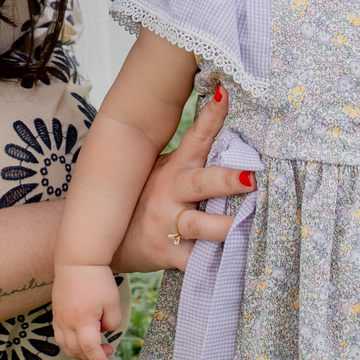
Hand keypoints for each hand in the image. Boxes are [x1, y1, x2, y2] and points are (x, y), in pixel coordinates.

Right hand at [53, 263, 123, 359]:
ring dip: (79, 353)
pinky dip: (70, 343)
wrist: (78, 260)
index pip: (90, 350)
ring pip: (65, 346)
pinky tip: (81, 337)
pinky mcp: (56, 312)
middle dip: (92, 357)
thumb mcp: (112, 302)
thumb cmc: (98, 279)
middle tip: (108, 350)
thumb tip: (102, 331)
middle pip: (76, 351)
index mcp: (82, 321)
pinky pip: (59, 336)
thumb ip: (112, 323)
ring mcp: (58, 318)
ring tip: (95, 347)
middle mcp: (66, 322)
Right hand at [111, 85, 249, 272]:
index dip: (212, 116)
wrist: (107, 241)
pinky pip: (197, 262)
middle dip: (227, 180)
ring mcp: (169, 225)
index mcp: (174, 169)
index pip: (196, 137)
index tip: (227, 95)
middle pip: (202, 183)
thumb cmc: (146, 200)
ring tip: (249, 226)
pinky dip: (218, 264)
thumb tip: (230, 132)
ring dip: (226, 226)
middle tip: (251, 177)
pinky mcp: (169, 254)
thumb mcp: (163, 173)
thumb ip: (192, 161)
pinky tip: (238, 262)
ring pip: (201, 225)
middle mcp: (171, 194)